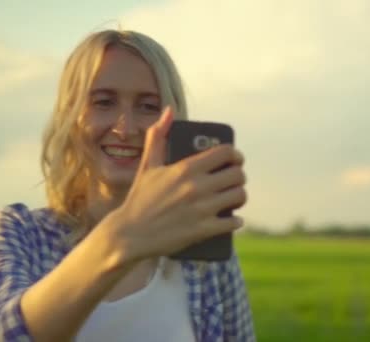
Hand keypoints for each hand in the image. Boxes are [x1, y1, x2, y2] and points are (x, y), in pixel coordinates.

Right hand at [100, 106, 246, 261]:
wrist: (130, 234)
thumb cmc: (139, 199)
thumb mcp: (147, 165)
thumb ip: (158, 136)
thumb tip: (169, 111)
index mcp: (185, 168)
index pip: (225, 153)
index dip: (235, 155)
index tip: (234, 159)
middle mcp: (197, 187)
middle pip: (237, 175)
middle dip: (239, 176)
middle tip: (233, 181)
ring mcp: (201, 209)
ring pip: (239, 196)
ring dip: (239, 197)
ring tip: (233, 198)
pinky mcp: (203, 230)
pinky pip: (233, 222)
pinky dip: (235, 221)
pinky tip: (233, 220)